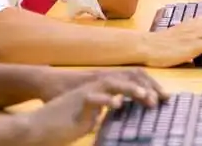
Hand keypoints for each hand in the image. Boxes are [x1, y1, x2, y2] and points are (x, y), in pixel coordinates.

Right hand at [24, 71, 164, 145]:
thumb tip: (107, 119)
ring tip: (147, 98)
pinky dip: (106, 100)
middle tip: (163, 98)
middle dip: (146, 86)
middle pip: (125, 78)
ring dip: (131, 89)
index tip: (164, 98)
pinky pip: (94, 98)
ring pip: (113, 83)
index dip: (147, 87)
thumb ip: (98, 115)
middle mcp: (96, 87)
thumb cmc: (60, 123)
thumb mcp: (85, 118)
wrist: (37, 124)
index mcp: (101, 91)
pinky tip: (117, 105)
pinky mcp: (77, 102)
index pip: (129, 82)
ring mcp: (87, 93)